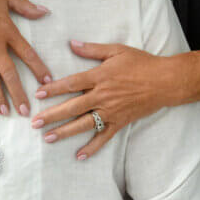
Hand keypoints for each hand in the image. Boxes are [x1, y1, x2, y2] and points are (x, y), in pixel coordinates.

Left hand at [30, 41, 174, 158]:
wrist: (165, 81)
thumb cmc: (141, 63)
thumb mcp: (117, 50)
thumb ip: (92, 49)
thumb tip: (72, 43)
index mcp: (100, 77)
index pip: (71, 84)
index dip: (54, 89)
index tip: (38, 94)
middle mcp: (103, 96)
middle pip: (72, 107)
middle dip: (52, 115)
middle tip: (34, 122)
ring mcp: (111, 111)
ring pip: (83, 124)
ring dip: (65, 132)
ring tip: (48, 138)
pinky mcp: (120, 122)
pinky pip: (103, 137)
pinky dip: (92, 147)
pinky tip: (79, 155)